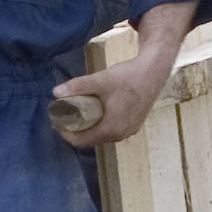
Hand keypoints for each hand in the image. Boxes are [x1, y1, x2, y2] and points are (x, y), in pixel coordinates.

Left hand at [52, 43, 173, 149]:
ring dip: (88, 127)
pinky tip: (95, 112)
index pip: (81, 141)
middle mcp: (121, 134)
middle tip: (64, 116)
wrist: (155, 70)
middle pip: (90, 139)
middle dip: (76, 130)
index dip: (66, 133)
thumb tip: (56, 92)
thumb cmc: (130, 76)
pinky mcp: (134, 123)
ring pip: (102, 135)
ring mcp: (129, 130)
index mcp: (112, 128)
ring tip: (77, 113)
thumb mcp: (101, 80)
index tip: (57, 121)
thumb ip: (78, 87)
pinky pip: (112, 130)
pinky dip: (101, 124)